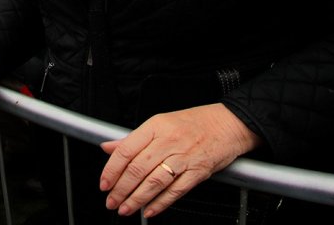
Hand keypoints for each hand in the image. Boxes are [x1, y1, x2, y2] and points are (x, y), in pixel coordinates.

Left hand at [99, 104, 261, 218]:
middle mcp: (168, 141)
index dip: (111, 170)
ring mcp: (184, 157)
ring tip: (125, 209)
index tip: (104, 184)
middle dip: (121, 190)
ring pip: (154, 182)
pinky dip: (160, 203)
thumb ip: (133, 138)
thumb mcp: (160, 123)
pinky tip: (149, 210)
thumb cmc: (194, 122)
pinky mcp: (197, 172)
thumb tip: (108, 147)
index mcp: (156, 126)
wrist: (228, 124)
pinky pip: (175, 191)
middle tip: (111, 201)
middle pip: (137, 169)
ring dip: (136, 200)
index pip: (126, 150)